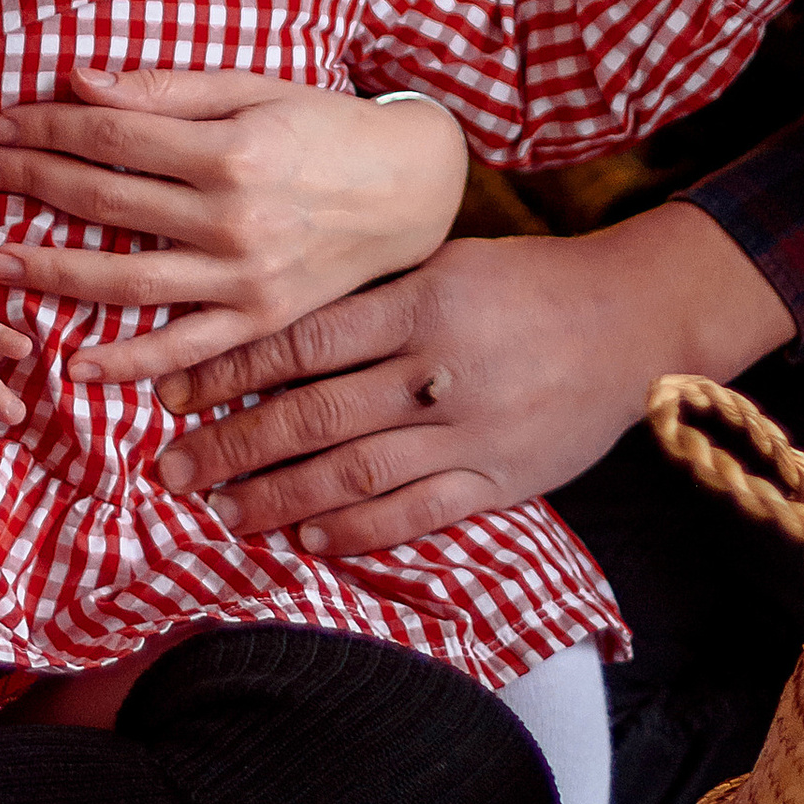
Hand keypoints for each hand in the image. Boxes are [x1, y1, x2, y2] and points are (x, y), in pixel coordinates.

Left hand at [0, 66, 467, 381]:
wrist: (410, 190)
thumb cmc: (325, 127)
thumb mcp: (254, 90)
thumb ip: (167, 89)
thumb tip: (78, 81)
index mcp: (231, 149)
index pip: (112, 135)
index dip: (46, 128)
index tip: (0, 125)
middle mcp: (234, 218)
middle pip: (105, 202)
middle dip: (30, 184)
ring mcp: (247, 278)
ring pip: (127, 280)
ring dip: (51, 273)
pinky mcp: (262, 321)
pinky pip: (185, 350)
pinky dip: (130, 362)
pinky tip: (78, 362)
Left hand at [153, 201, 789, 555]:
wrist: (633, 319)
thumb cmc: (528, 283)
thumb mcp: (445, 263)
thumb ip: (370, 299)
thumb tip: (274, 328)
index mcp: (418, 304)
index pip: (299, 344)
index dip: (228, 373)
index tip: (173, 395)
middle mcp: (436, 371)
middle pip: (311, 418)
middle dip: (231, 448)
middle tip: (171, 471)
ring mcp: (469, 433)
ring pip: (354, 475)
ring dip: (278, 500)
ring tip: (223, 514)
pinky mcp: (501, 479)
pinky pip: (416, 513)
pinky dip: (358, 531)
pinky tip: (309, 541)